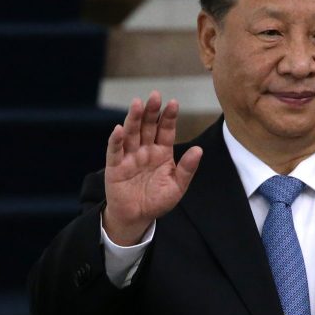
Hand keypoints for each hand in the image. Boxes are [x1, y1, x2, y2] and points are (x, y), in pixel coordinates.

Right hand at [102, 90, 202, 245]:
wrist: (137, 218)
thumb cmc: (157, 201)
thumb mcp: (177, 187)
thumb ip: (187, 169)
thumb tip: (199, 150)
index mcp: (162, 152)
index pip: (166, 130)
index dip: (169, 117)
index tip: (173, 103)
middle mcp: (145, 150)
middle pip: (148, 127)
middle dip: (151, 111)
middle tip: (155, 95)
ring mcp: (130, 157)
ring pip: (132, 134)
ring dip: (134, 119)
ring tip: (137, 104)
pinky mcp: (115, 167)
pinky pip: (115, 152)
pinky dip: (116, 141)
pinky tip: (118, 129)